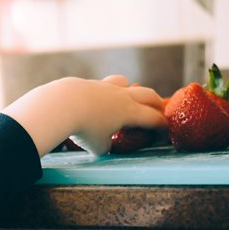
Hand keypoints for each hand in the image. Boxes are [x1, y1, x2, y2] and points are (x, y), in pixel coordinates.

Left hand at [1, 75, 165, 155]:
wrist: (62, 105)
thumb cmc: (83, 129)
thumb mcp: (98, 147)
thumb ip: (106, 146)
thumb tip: (104, 144)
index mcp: (130, 112)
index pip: (153, 118)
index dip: (162, 125)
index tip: (166, 130)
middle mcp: (122, 96)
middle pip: (148, 95)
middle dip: (156, 103)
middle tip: (159, 110)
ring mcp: (106, 87)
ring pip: (125, 83)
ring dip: (131, 90)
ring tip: (129, 98)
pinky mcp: (90, 84)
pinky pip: (104, 84)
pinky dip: (108, 91)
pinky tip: (99, 99)